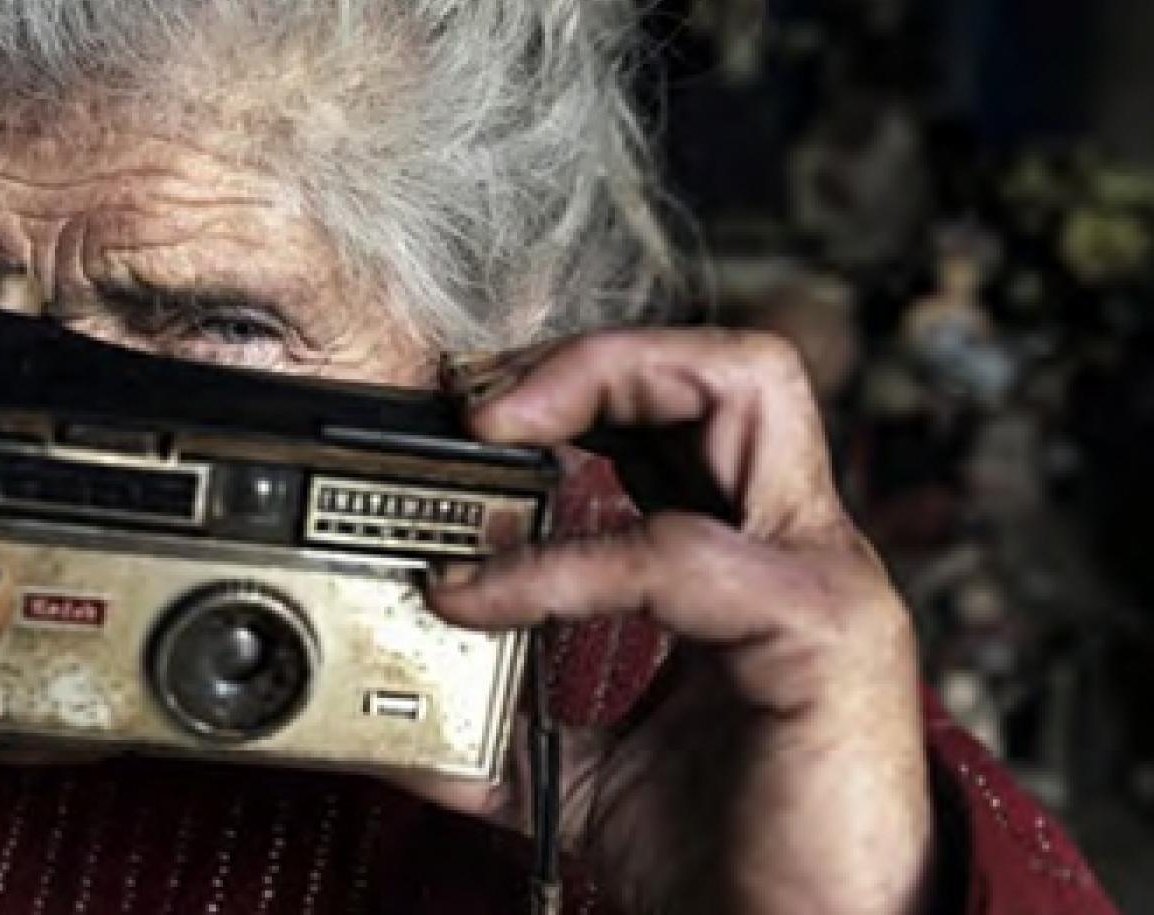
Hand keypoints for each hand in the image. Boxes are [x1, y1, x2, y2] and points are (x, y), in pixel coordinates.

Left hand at [427, 330, 932, 914]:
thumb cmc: (730, 861)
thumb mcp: (589, 777)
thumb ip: (510, 726)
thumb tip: (393, 710)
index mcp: (756, 562)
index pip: (692, 416)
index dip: (585, 389)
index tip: (473, 421)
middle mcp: (802, 545)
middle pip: (733, 366)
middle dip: (599, 356)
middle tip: (483, 402)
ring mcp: (822, 575)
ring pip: (748, 390)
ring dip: (605, 385)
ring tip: (496, 429)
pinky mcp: (819, 629)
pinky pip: (668, 553)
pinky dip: (558, 562)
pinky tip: (482, 594)